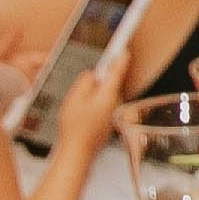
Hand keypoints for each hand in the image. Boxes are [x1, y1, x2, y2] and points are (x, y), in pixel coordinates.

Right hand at [50, 36, 131, 158]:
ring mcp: (114, 112)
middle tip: (81, 92)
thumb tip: (92, 74)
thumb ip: (85, 81)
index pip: (118, 70)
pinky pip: (103, 106)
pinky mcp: (110, 120)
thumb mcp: (74, 98)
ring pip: (105, 95)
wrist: (78, 152)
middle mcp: (116, 102)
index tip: (124, 47)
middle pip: (110, 83)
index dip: (120, 57)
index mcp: (109, 94)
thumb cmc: (75, 128)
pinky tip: (82, 116)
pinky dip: (94, 106)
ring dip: (95, 95)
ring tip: (78, 108)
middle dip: (97, 82)